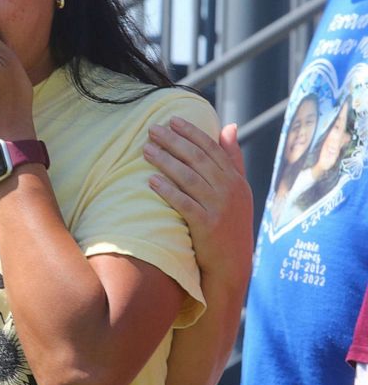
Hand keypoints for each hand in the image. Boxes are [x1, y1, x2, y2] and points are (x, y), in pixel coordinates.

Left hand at [143, 119, 253, 280]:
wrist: (232, 264)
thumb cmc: (230, 224)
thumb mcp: (238, 191)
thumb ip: (233, 159)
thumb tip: (230, 126)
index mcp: (236, 180)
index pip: (212, 149)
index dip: (191, 132)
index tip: (172, 119)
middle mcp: (229, 191)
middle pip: (198, 159)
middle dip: (174, 141)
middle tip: (152, 129)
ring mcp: (219, 208)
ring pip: (189, 178)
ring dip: (166, 161)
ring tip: (145, 150)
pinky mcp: (207, 226)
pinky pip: (184, 203)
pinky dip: (168, 190)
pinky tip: (151, 180)